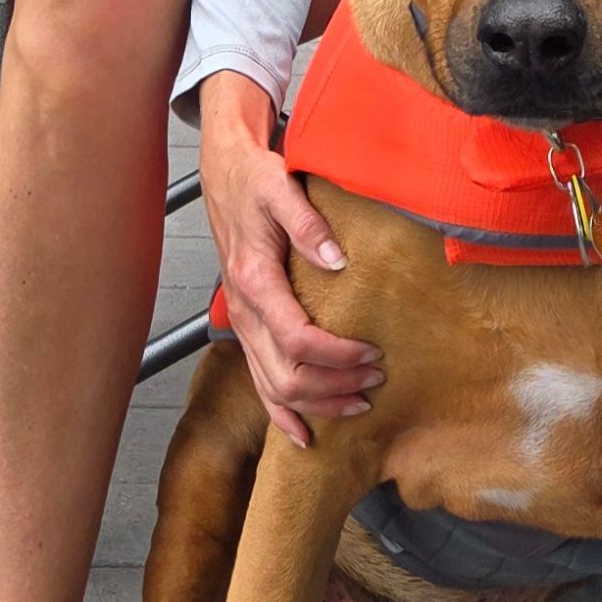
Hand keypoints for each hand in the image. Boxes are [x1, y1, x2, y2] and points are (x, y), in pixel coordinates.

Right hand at [198, 72, 382, 447]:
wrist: (224, 171)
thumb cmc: (254, 178)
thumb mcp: (280, 187)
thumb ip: (308, 224)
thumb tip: (338, 261)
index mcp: (255, 280)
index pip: (297, 339)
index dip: (337, 355)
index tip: (373, 353)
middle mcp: (244, 311)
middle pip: (285, 375)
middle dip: (333, 387)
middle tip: (376, 381)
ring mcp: (242, 323)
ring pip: (272, 387)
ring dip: (316, 404)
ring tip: (359, 405)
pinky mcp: (246, 326)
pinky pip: (258, 381)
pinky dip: (281, 412)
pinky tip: (305, 431)